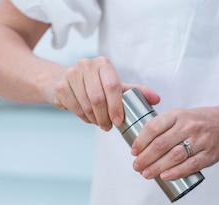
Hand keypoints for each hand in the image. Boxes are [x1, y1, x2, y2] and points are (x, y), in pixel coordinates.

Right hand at [43, 57, 159, 130]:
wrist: (63, 82)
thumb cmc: (94, 85)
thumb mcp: (115, 86)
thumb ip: (135, 92)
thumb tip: (157, 99)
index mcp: (103, 64)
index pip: (113, 87)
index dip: (116, 107)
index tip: (118, 121)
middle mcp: (87, 65)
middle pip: (99, 98)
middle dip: (105, 116)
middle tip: (108, 127)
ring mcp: (72, 73)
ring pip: (87, 104)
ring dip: (95, 119)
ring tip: (100, 123)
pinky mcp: (61, 85)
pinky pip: (75, 107)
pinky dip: (83, 118)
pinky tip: (88, 118)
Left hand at [130, 107, 218, 179]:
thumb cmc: (197, 122)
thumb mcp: (180, 116)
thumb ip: (162, 127)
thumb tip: (140, 146)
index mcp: (178, 115)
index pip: (154, 127)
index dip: (141, 141)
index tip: (134, 151)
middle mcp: (189, 126)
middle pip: (162, 144)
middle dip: (146, 157)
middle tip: (137, 166)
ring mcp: (200, 140)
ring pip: (175, 156)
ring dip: (157, 167)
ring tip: (146, 173)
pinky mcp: (209, 154)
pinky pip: (190, 165)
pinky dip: (176, 172)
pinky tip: (165, 176)